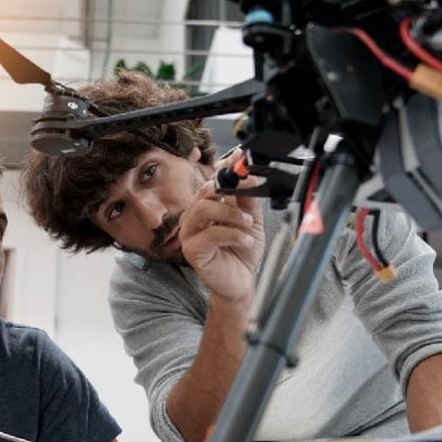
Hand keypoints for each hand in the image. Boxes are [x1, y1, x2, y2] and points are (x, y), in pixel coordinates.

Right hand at [179, 150, 265, 301]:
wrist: (242, 282)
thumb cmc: (242, 253)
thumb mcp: (251, 221)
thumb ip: (248, 200)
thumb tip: (249, 177)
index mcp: (207, 206)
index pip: (212, 180)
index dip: (225, 168)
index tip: (240, 159)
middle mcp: (194, 217)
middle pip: (205, 190)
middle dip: (230, 190)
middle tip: (249, 197)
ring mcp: (190, 233)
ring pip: (203, 208)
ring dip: (231, 213)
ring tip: (248, 224)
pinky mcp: (192, 250)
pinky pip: (210, 234)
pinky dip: (232, 234)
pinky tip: (245, 241)